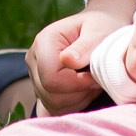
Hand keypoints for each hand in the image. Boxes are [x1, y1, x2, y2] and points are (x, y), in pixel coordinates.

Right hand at [24, 0, 135, 114]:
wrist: (99, 28)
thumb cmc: (102, 27)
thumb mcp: (100, 31)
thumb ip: (86, 46)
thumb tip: (67, 60)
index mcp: (44, 41)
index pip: (51, 78)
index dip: (77, 84)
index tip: (96, 76)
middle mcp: (34, 59)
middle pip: (50, 95)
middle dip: (79, 93)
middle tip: (96, 80)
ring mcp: (35, 75)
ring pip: (52, 104)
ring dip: (78, 99)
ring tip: (91, 82)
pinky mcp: (40, 87)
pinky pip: (53, 108)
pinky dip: (73, 104)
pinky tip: (84, 90)